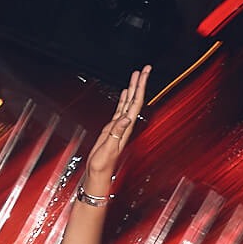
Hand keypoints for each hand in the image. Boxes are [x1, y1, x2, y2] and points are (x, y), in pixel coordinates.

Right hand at [85, 66, 148, 192]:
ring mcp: (119, 126)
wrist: (97, 175)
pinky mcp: (112, 128)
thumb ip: (116, 133)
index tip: (144, 74)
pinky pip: (120, 109)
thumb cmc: (102, 165)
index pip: (135, 103)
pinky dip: (123, 99)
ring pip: (128, 102)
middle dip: (140, 83)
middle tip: (145, 68)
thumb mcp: (108, 149)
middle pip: (134, 100)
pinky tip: (125, 92)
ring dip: (133, 88)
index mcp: (124, 128)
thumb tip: (125, 118)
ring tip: (136, 75)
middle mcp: (124, 125)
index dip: (140, 87)